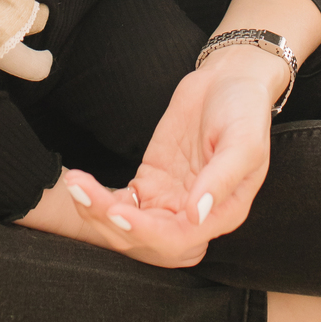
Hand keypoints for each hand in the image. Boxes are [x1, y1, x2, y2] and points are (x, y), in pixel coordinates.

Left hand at [21, 48, 282, 265]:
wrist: (230, 81)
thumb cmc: (245, 111)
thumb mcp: (244, 142)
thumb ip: (222, 179)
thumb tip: (196, 215)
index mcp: (222, 214)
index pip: (178, 240)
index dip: (146, 232)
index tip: (117, 212)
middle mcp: (193, 216)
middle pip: (146, 239)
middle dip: (111, 223)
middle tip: (83, 193)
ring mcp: (169, 199)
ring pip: (129, 224)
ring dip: (98, 212)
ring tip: (75, 183)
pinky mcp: (152, 182)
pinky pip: (122, 202)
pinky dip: (99, 199)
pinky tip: (80, 183)